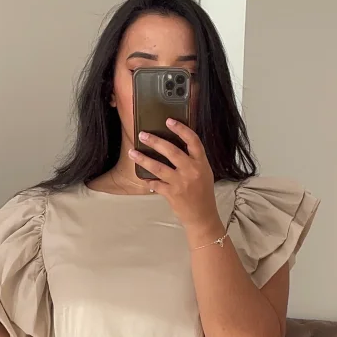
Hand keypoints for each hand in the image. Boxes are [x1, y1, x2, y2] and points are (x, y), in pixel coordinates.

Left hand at [128, 119, 218, 238]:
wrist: (202, 216)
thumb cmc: (203, 193)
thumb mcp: (204, 173)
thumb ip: (193, 160)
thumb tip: (175, 145)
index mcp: (201, 163)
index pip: (193, 140)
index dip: (181, 129)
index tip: (169, 121)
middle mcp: (191, 170)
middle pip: (171, 151)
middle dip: (155, 141)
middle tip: (142, 134)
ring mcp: (181, 182)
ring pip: (158, 167)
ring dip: (143, 159)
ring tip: (133, 152)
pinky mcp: (172, 194)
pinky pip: (155, 184)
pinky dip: (148, 180)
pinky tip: (143, 177)